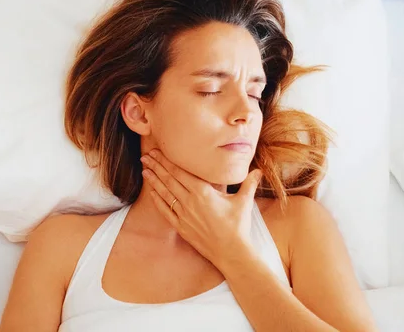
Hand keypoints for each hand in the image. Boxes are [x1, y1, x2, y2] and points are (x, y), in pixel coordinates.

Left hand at [140, 149, 261, 269]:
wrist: (231, 252)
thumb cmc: (238, 226)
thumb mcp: (244, 202)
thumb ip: (249, 183)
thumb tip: (258, 170)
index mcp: (203, 192)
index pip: (180, 172)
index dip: (166, 161)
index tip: (157, 152)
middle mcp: (190, 201)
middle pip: (169, 179)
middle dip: (156, 166)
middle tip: (146, 156)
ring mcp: (183, 214)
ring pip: (164, 193)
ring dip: (153, 180)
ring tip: (145, 170)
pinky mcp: (181, 227)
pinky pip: (165, 210)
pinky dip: (157, 200)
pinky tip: (151, 191)